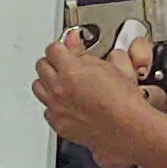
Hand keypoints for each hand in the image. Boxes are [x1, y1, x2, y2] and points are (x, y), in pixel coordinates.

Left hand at [35, 33, 166, 167]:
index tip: (65, 50)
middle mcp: (58, 89)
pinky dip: (53, 105)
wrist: (128, 128)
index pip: (52, 49)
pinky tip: (66, 103)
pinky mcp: (58, 123)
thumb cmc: (123, 101)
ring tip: (63, 83)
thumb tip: (72, 40)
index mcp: (70, 70)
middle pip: (41, 66)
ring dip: (48, 82)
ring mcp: (56, 107)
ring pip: (38, 87)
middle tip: (64, 65)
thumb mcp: (107, 66)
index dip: (60, 48)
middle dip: (52, 62)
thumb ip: (83, 52)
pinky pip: (47, 109)